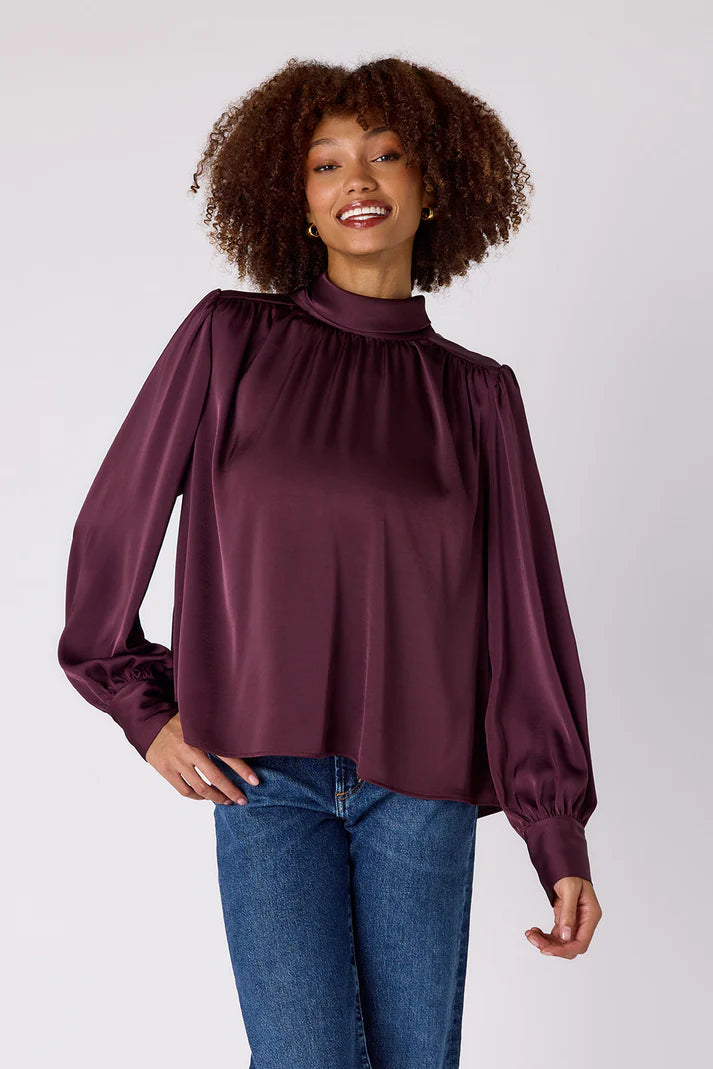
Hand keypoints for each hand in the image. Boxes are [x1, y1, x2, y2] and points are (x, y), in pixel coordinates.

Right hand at [145, 713, 259, 804]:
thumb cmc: (178, 721)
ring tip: (227, 801)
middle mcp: (189, 751)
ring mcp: (177, 763)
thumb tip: (241, 732)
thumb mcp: (197, 718)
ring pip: (200, 787)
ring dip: (216, 797)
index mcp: (200, 736)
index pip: (226, 756)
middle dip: (231, 791)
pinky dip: (197, 796)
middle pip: (214, 777)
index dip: (242, 770)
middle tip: (243, 800)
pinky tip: (206, 797)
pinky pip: (185, 790)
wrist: (148, 724)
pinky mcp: (166, 771)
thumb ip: (215, 726)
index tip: (255, 781)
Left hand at [525, 877, 601, 958]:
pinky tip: (534, 931)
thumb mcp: (569, 889)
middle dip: (551, 946)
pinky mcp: (565, 921)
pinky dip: (544, 936)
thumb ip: (568, 913)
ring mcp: (574, 923)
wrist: (566, 867)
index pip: (581, 943)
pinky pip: (556, 936)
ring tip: (530, 934)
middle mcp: (584, 923)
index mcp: (591, 916)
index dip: (564, 950)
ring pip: (561, 943)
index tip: (546, 950)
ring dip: (545, 942)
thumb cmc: (571, 874)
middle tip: (533, 938)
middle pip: (570, 946)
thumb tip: (566, 936)